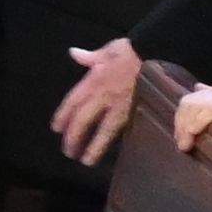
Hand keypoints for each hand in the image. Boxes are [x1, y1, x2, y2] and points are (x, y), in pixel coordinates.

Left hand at [51, 39, 143, 169]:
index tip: (56, 129)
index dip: (63, 116)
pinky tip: (110, 150)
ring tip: (86, 161)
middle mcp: (102, 96)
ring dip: (93, 146)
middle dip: (73, 137)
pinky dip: (112, 140)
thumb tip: (74, 53)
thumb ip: (89, 57)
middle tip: (68, 151)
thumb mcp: (106, 50)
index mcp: (93, 81)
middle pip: (83, 120)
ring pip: (102, 130)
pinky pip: (120, 128)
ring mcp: (119, 105)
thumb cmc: (131, 50)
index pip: (73, 102)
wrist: (155, 53)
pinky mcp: (135, 110)